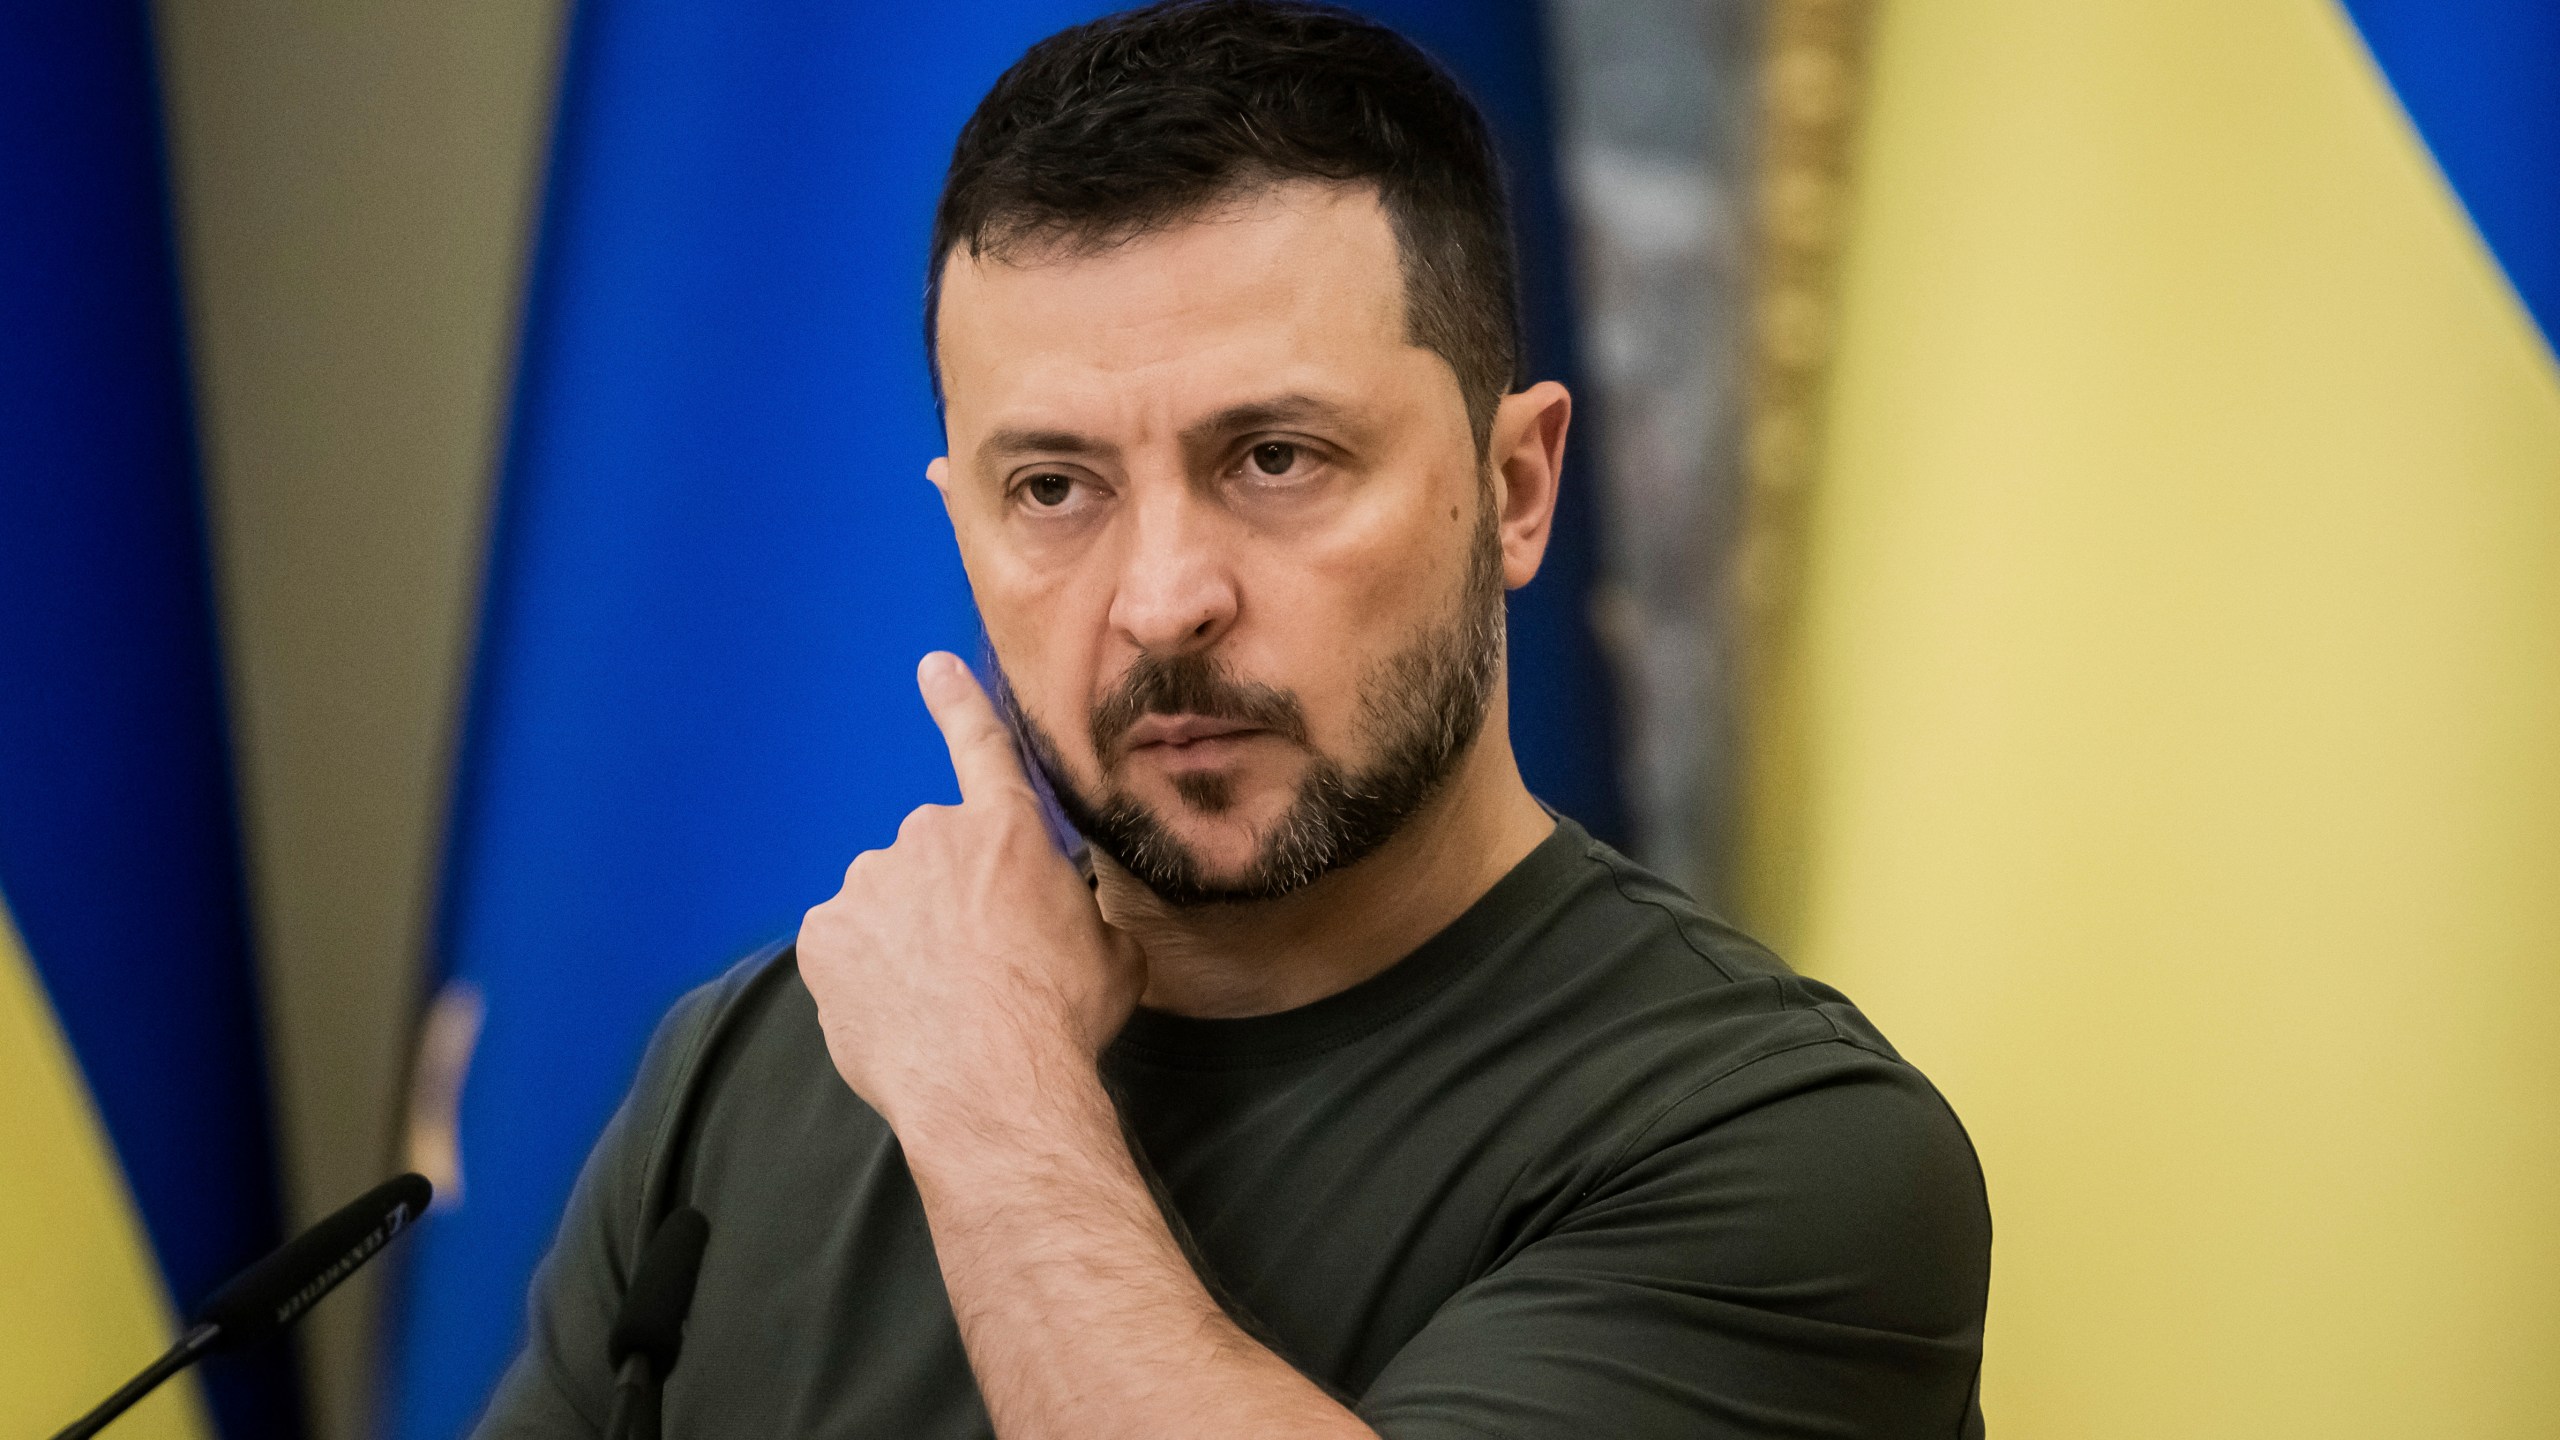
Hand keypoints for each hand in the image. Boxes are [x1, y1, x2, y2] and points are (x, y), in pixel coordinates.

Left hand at [798, 652, 1142, 1140]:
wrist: (991, 1081)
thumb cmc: (1060, 1019)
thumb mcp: (1111, 956)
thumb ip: (1084, 915)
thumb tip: (1081, 925)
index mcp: (1007, 832)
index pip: (981, 747)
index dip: (959, 703)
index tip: (934, 667)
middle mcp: (930, 838)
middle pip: (931, 860)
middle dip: (946, 902)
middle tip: (976, 968)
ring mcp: (868, 884)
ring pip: (882, 905)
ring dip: (903, 941)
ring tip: (939, 1004)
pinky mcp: (823, 936)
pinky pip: (842, 948)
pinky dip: (863, 976)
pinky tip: (898, 1014)